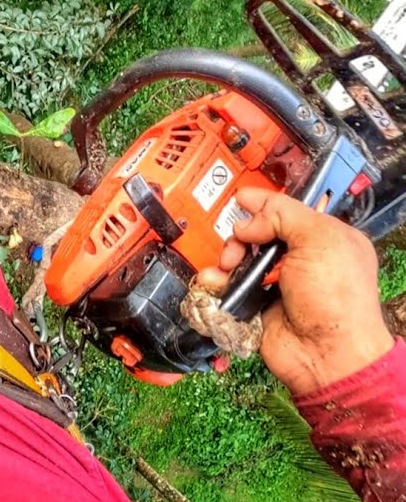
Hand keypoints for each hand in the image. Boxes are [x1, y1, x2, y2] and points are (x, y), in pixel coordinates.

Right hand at [196, 187, 393, 396]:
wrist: (325, 354)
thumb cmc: (338, 300)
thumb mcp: (320, 240)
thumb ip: (284, 216)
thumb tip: (249, 220)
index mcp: (324, 239)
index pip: (287, 211)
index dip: (263, 203)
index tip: (240, 197)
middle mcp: (300, 260)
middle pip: (256, 234)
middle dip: (240, 235)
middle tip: (239, 244)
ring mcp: (276, 284)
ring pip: (239, 260)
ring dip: (226, 259)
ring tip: (227, 266)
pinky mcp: (255, 305)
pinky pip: (227, 287)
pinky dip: (216, 283)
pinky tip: (214, 281)